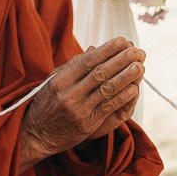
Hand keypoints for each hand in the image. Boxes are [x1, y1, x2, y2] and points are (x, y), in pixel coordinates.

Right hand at [19, 38, 144, 166]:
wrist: (37, 135)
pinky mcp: (88, 123)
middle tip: (136, 51)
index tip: (122, 41)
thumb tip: (93, 48)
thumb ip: (72, 66)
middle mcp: (69, 94)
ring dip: (125, 77)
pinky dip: (122, 97)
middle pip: (100, 73)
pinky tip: (134, 88)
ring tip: (139, 66)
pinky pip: (108, 107)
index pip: (87, 61)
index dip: (106, 50)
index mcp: (60, 80)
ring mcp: (79, 109)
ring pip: (107, 89)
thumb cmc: (46, 103)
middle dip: (120, 61)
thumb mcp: (53, 81)